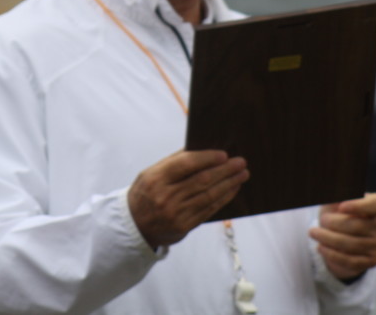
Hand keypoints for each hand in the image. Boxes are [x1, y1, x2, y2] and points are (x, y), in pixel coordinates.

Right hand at [127, 149, 247, 248]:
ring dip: (228, 184)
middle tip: (240, 162)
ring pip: (208, 196)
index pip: (185, 164)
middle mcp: (165, 196)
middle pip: (201, 180)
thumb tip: (202, 148)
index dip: (207, 158)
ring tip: (242, 174)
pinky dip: (223, 198)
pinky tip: (232, 189)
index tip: (223, 154)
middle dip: (224, 170)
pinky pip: (208, 210)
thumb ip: (174, 162)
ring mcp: (175, 214)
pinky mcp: (184, 226)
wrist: (133, 225)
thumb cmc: (146, 192)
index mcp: (156, 178)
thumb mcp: (151, 173)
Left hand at [309, 192, 375, 281]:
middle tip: (321, 220)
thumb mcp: (334, 202)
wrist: (339, 238)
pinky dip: (332, 254)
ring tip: (313, 233)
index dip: (359, 205)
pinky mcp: (371, 261)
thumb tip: (331, 188)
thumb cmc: (336, 214)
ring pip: (352, 244)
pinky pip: (351, 261)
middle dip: (334, 223)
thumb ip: (335, 195)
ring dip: (328, 239)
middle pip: (357, 226)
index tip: (341, 206)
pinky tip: (320, 247)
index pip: (375, 204)